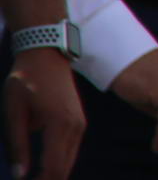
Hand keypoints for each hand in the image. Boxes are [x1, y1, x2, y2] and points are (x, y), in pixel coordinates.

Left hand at [4, 48, 83, 179]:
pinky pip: (70, 151)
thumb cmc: (27, 80)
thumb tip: (20, 174)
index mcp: (59, 125)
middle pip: (64, 169)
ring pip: (68, 161)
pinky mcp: (78, 121)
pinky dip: (58, 164)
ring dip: (52, 175)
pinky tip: (43, 168)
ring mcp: (79, 124)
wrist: (47, 54)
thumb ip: (18, 145)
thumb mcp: (14, 112)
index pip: (52, 167)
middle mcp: (75, 127)